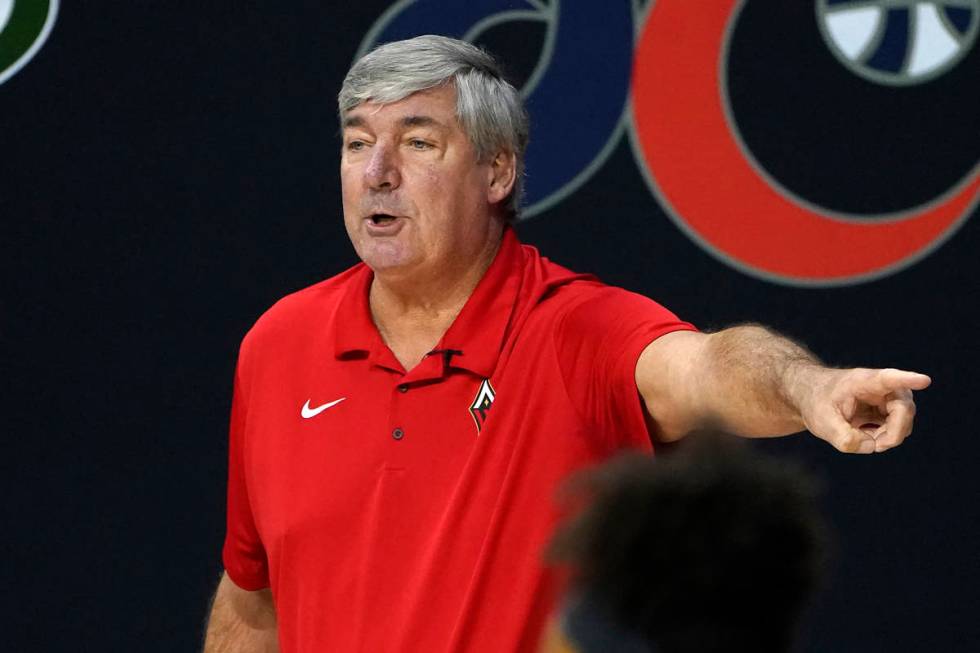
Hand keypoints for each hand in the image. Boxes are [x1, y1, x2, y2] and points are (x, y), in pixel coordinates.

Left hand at [801, 368, 931, 453]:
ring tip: (863, 438)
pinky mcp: (887, 410)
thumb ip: (845, 438)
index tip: (924, 380)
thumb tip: (872, 446)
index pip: (888, 379)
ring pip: (904, 420)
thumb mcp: (822, 422)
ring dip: (889, 436)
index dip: (907, 379)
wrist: (811, 396)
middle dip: (895, 432)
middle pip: (904, 408)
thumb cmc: (816, 402)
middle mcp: (881, 387)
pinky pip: (898, 428)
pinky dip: (885, 438)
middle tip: (878, 446)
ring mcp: (886, 398)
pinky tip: (866, 435)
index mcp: (863, 381)